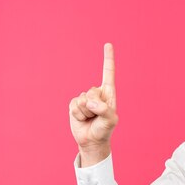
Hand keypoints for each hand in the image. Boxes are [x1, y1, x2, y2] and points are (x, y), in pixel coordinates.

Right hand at [69, 43, 117, 164]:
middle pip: (91, 92)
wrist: (92, 141)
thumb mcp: (110, 120)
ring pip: (82, 100)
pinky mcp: (74, 105)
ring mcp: (85, 98)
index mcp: (108, 94)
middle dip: (94, 106)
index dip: (108, 59)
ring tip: (91, 119)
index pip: (108, 73)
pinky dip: (78, 114)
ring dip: (85, 112)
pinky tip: (82, 119)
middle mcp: (97, 94)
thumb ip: (104, 110)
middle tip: (97, 116)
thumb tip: (90, 101)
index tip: (108, 44)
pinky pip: (73, 105)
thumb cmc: (104, 130)